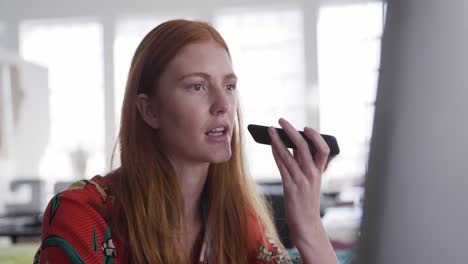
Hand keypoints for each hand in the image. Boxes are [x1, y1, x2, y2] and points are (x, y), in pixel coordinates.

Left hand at [268, 118, 329, 247]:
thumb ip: (303, 164)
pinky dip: (276, 153)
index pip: (324, 150)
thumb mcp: (310, 181)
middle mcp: (312, 174)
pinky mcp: (290, 187)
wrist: (307, 223)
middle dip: (291, 131)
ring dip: (277, 140)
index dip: (316, 137)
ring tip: (270, 130)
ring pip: (288, 155)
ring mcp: (301, 180)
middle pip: (303, 147)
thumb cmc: (307, 201)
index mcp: (319, 172)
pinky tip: (271, 146)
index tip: (306, 128)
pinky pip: (282, 166)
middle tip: (281, 120)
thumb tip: (292, 144)